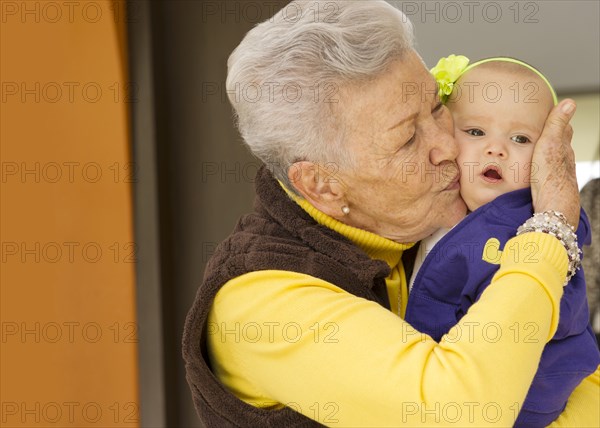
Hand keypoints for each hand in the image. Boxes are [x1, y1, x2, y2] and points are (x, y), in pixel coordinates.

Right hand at [531, 99, 579, 226]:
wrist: (551, 205)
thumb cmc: (550, 175)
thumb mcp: (550, 144)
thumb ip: (557, 124)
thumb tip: (569, 102)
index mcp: (563, 147)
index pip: (562, 128)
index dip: (556, 120)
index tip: (546, 112)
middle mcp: (563, 159)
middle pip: (557, 144)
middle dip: (549, 136)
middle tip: (536, 128)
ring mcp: (557, 173)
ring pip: (550, 158)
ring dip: (543, 152)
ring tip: (532, 147)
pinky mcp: (549, 184)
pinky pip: (543, 170)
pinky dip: (539, 165)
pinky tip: (531, 168)